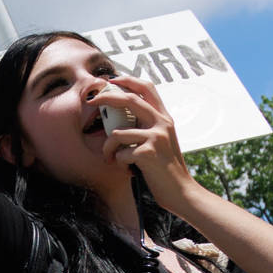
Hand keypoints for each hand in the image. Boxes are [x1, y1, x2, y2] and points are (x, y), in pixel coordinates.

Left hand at [88, 73, 199, 210]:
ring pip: (117, 133)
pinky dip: (118, 162)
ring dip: (108, 148)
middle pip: (129, 100)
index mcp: (164, 118)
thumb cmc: (166, 169)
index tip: (111, 80)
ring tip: (110, 158)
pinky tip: (128, 170)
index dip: (128, 80)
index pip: (148, 88)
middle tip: (91, 101)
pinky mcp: (149, 153)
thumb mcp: (162, 141)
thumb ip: (147, 126)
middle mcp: (162, 123)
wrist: (181, 192)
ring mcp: (156, 137)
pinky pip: (120, 153)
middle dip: (106, 98)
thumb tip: (120, 117)